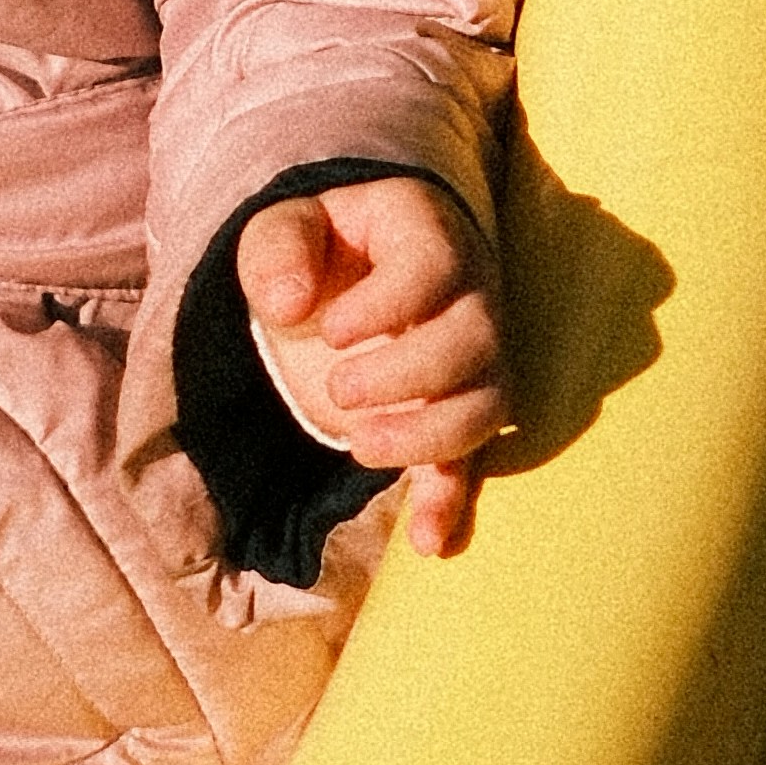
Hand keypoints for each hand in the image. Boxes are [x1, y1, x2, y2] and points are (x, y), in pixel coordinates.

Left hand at [228, 174, 504, 563]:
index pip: (437, 267)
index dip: (390, 304)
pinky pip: (472, 460)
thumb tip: (288, 302)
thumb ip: (279, 250)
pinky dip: (451, 501)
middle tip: (338, 389)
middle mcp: (470, 297)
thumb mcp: (285, 223)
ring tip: (358, 446)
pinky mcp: (457, 412)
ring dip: (429, 438)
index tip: (330, 330)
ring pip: (486, 406)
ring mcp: (475, 359)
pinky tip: (426, 542)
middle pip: (475, 341)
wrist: (354, 264)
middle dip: (409, 375)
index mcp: (428, 237)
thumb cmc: (321, 240)